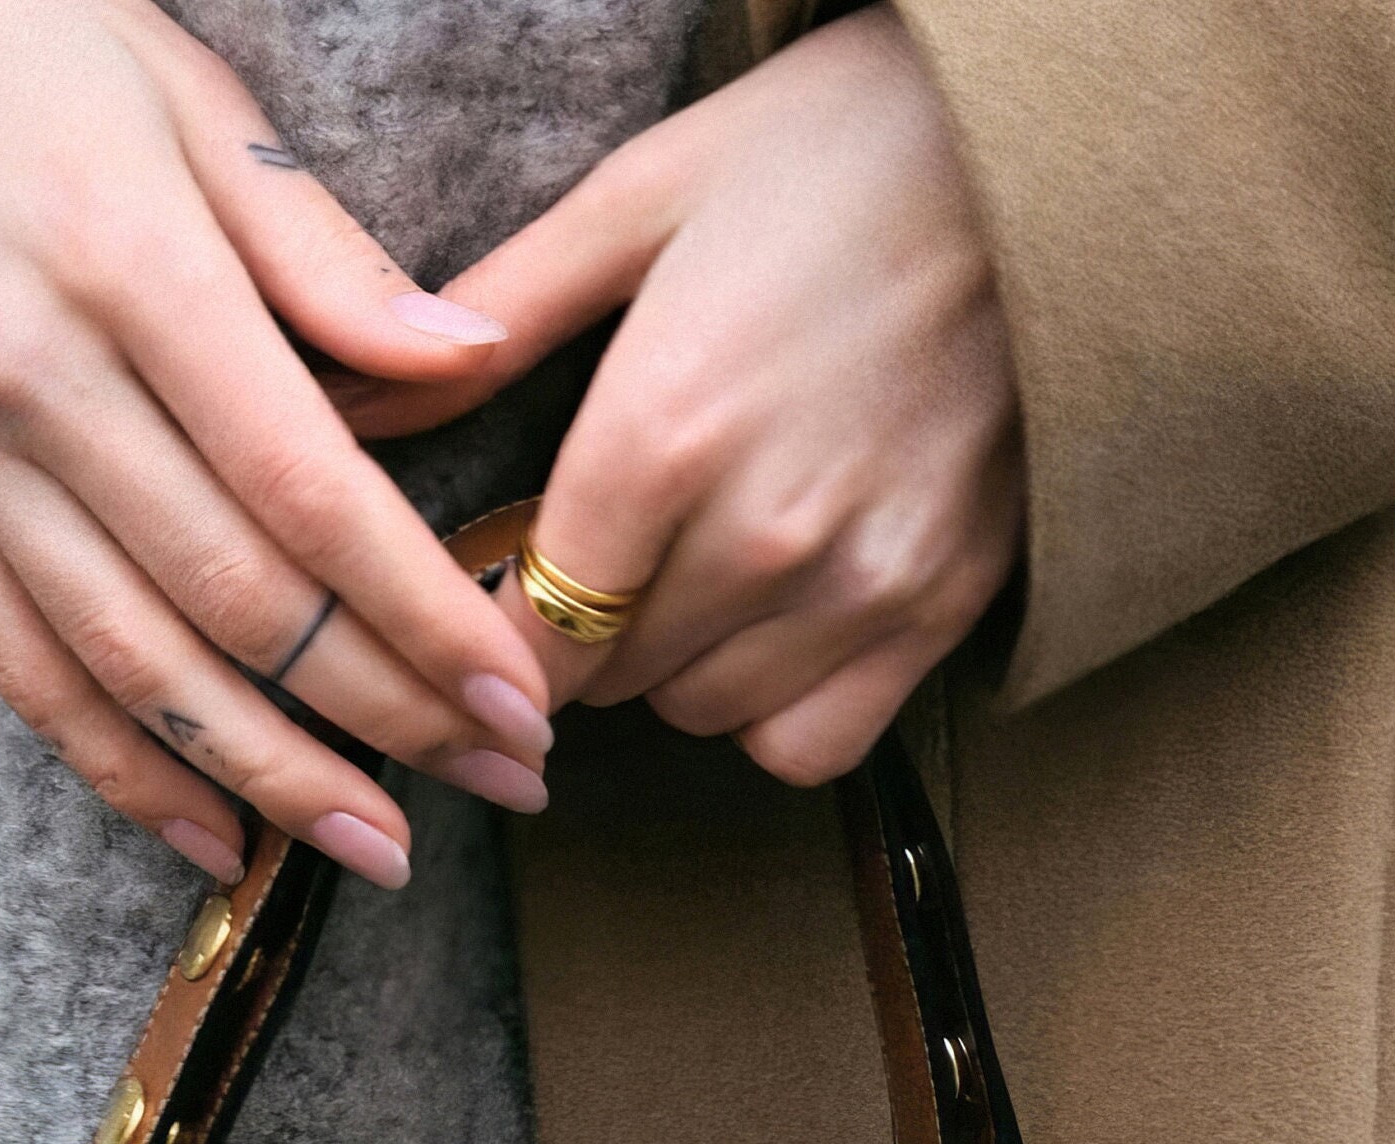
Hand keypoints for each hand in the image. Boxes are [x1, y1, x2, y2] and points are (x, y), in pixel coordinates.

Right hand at [0, 0, 559, 886]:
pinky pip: (25, 676)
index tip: (514, 695)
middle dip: (384, 716)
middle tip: (503, 782)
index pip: (308, 490)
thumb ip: (325, 252)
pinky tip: (218, 840)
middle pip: (238, 601)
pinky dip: (124, 772)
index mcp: (130, 267)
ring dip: (269, 779)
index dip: (421, 614)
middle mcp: (36, 385)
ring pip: (134, 669)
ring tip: (379, 848)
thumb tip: (473, 368)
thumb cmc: (14, 37)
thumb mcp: (186, 94)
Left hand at [336, 7, 1020, 785]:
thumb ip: (489, 320)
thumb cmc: (833, 150)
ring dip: (674, 664)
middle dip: (580, 630)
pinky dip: (772, 708)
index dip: (489, 627)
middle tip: (604, 547)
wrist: (1053, 150)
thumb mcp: (640, 198)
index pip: (522, 633)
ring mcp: (860, 583)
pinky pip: (810, 743)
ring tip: (694, 562)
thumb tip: (340, 401)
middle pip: (605, 679)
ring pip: (700, 713)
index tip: (491, 591)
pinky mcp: (941, 608)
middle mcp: (761, 535)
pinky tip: (769, 624)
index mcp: (662, 436)